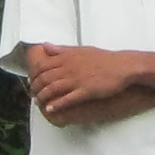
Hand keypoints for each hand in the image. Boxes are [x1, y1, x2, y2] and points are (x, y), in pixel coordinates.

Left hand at [28, 45, 147, 118]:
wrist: (122, 66)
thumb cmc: (103, 58)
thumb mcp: (81, 49)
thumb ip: (62, 49)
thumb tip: (45, 46)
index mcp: (67, 57)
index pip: (43, 66)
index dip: (34, 75)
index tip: (31, 81)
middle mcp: (69, 67)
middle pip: (45, 78)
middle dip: (36, 87)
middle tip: (32, 94)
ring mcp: (77, 79)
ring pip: (53, 89)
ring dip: (43, 97)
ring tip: (38, 102)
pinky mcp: (85, 91)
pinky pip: (67, 99)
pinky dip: (56, 104)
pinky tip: (50, 109)